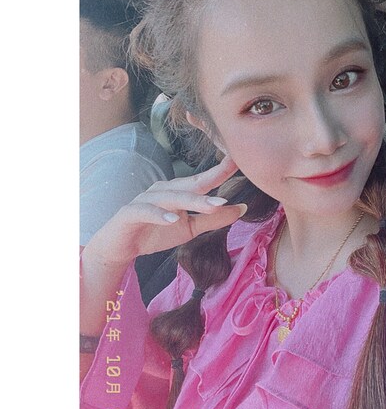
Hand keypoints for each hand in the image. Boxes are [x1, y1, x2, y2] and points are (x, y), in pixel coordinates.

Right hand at [83, 156, 244, 269]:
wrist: (119, 247)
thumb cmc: (155, 232)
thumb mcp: (190, 228)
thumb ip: (214, 219)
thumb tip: (243, 208)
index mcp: (178, 190)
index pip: (203, 179)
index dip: (221, 171)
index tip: (240, 161)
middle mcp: (163, 190)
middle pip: (190, 184)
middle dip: (211, 180)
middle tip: (233, 179)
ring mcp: (145, 199)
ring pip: (171, 196)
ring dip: (192, 201)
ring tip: (212, 207)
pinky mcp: (129, 213)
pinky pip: (145, 210)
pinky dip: (158, 214)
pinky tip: (172, 220)